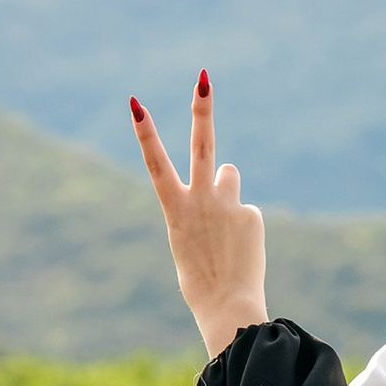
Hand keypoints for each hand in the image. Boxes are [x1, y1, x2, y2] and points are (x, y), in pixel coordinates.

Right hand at [132, 71, 266, 357]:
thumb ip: (201, 205)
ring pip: (228, 175)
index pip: (155, 163)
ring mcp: (228, 205)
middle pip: (202, 144)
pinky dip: (243, 226)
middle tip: (203, 78)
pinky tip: (240, 250)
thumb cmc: (199, 279)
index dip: (144, 132)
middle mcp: (201, 200)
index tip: (135, 102)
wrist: (227, 307)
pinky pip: (245, 210)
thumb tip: (227, 177)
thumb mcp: (188, 239)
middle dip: (201, 108)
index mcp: (174, 209)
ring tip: (224, 226)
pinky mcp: (250, 214)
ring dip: (227, 190)